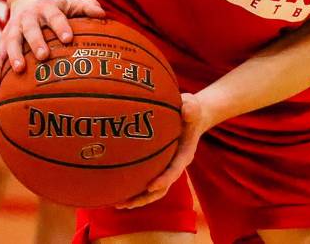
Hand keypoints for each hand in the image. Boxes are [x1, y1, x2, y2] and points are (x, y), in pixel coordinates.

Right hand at [0, 0, 105, 82]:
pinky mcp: (3, 40)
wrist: (27, 1)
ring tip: (19, 69)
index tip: (68, 39)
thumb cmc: (57, 8)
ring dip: (14, 55)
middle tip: (44, 56)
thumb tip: (102, 14)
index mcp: (47, 8)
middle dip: (36, 42)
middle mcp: (28, 18)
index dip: (61, 27)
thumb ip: (87, 7)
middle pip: (31, 30)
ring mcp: (13, 29)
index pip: (55, 17)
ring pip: (12, 41)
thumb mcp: (72, 4)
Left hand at [116, 93, 207, 208]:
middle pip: (162, 188)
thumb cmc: (190, 110)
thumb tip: (187, 109)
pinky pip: (146, 181)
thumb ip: (191, 108)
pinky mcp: (158, 166)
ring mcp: (166, 168)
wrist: (191, 116)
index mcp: (185, 154)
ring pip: (153, 190)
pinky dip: (133, 189)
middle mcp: (175, 165)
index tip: (151, 186)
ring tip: (118, 204)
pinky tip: (116, 190)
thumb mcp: (192, 106)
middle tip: (128, 203)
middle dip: (145, 198)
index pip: (175, 170)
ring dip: (137, 199)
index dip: (164, 179)